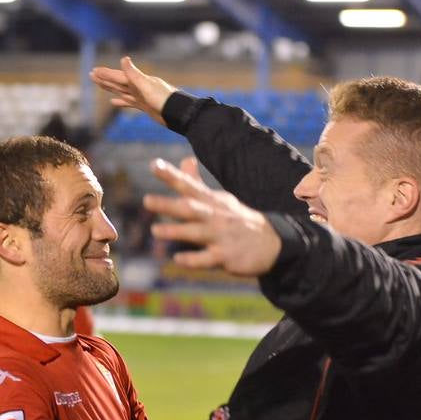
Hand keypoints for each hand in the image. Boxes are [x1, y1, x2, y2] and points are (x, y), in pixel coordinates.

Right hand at [89, 56, 177, 126]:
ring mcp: (141, 96)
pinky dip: (121, 101)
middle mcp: (138, 86)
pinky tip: (113, 101)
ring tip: (100, 84)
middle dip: (105, 79)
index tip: (94, 71)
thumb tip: (124, 59)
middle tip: (92, 74)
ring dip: (110, 88)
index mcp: (138, 81)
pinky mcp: (144, 105)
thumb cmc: (164, 99)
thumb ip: (134, 74)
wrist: (177, 113)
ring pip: (121, 91)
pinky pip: (129, 102)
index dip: (106, 74)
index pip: (118, 76)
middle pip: (117, 82)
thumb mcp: (147, 85)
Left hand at [145, 157, 281, 276]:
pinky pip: (207, 259)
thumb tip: (185, 159)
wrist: (274, 243)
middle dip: (169, 204)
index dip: (172, 176)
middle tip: (146, 201)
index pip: (189, 186)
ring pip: (197, 233)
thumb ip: (197, 183)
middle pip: (190, 208)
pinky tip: (177, 260)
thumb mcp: (220, 200)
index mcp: (212, 202)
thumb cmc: (238, 220)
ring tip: (155, 230)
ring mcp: (221, 237)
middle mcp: (216, 217)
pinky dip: (193, 260)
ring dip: (176, 231)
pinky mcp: (226, 257)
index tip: (154, 165)